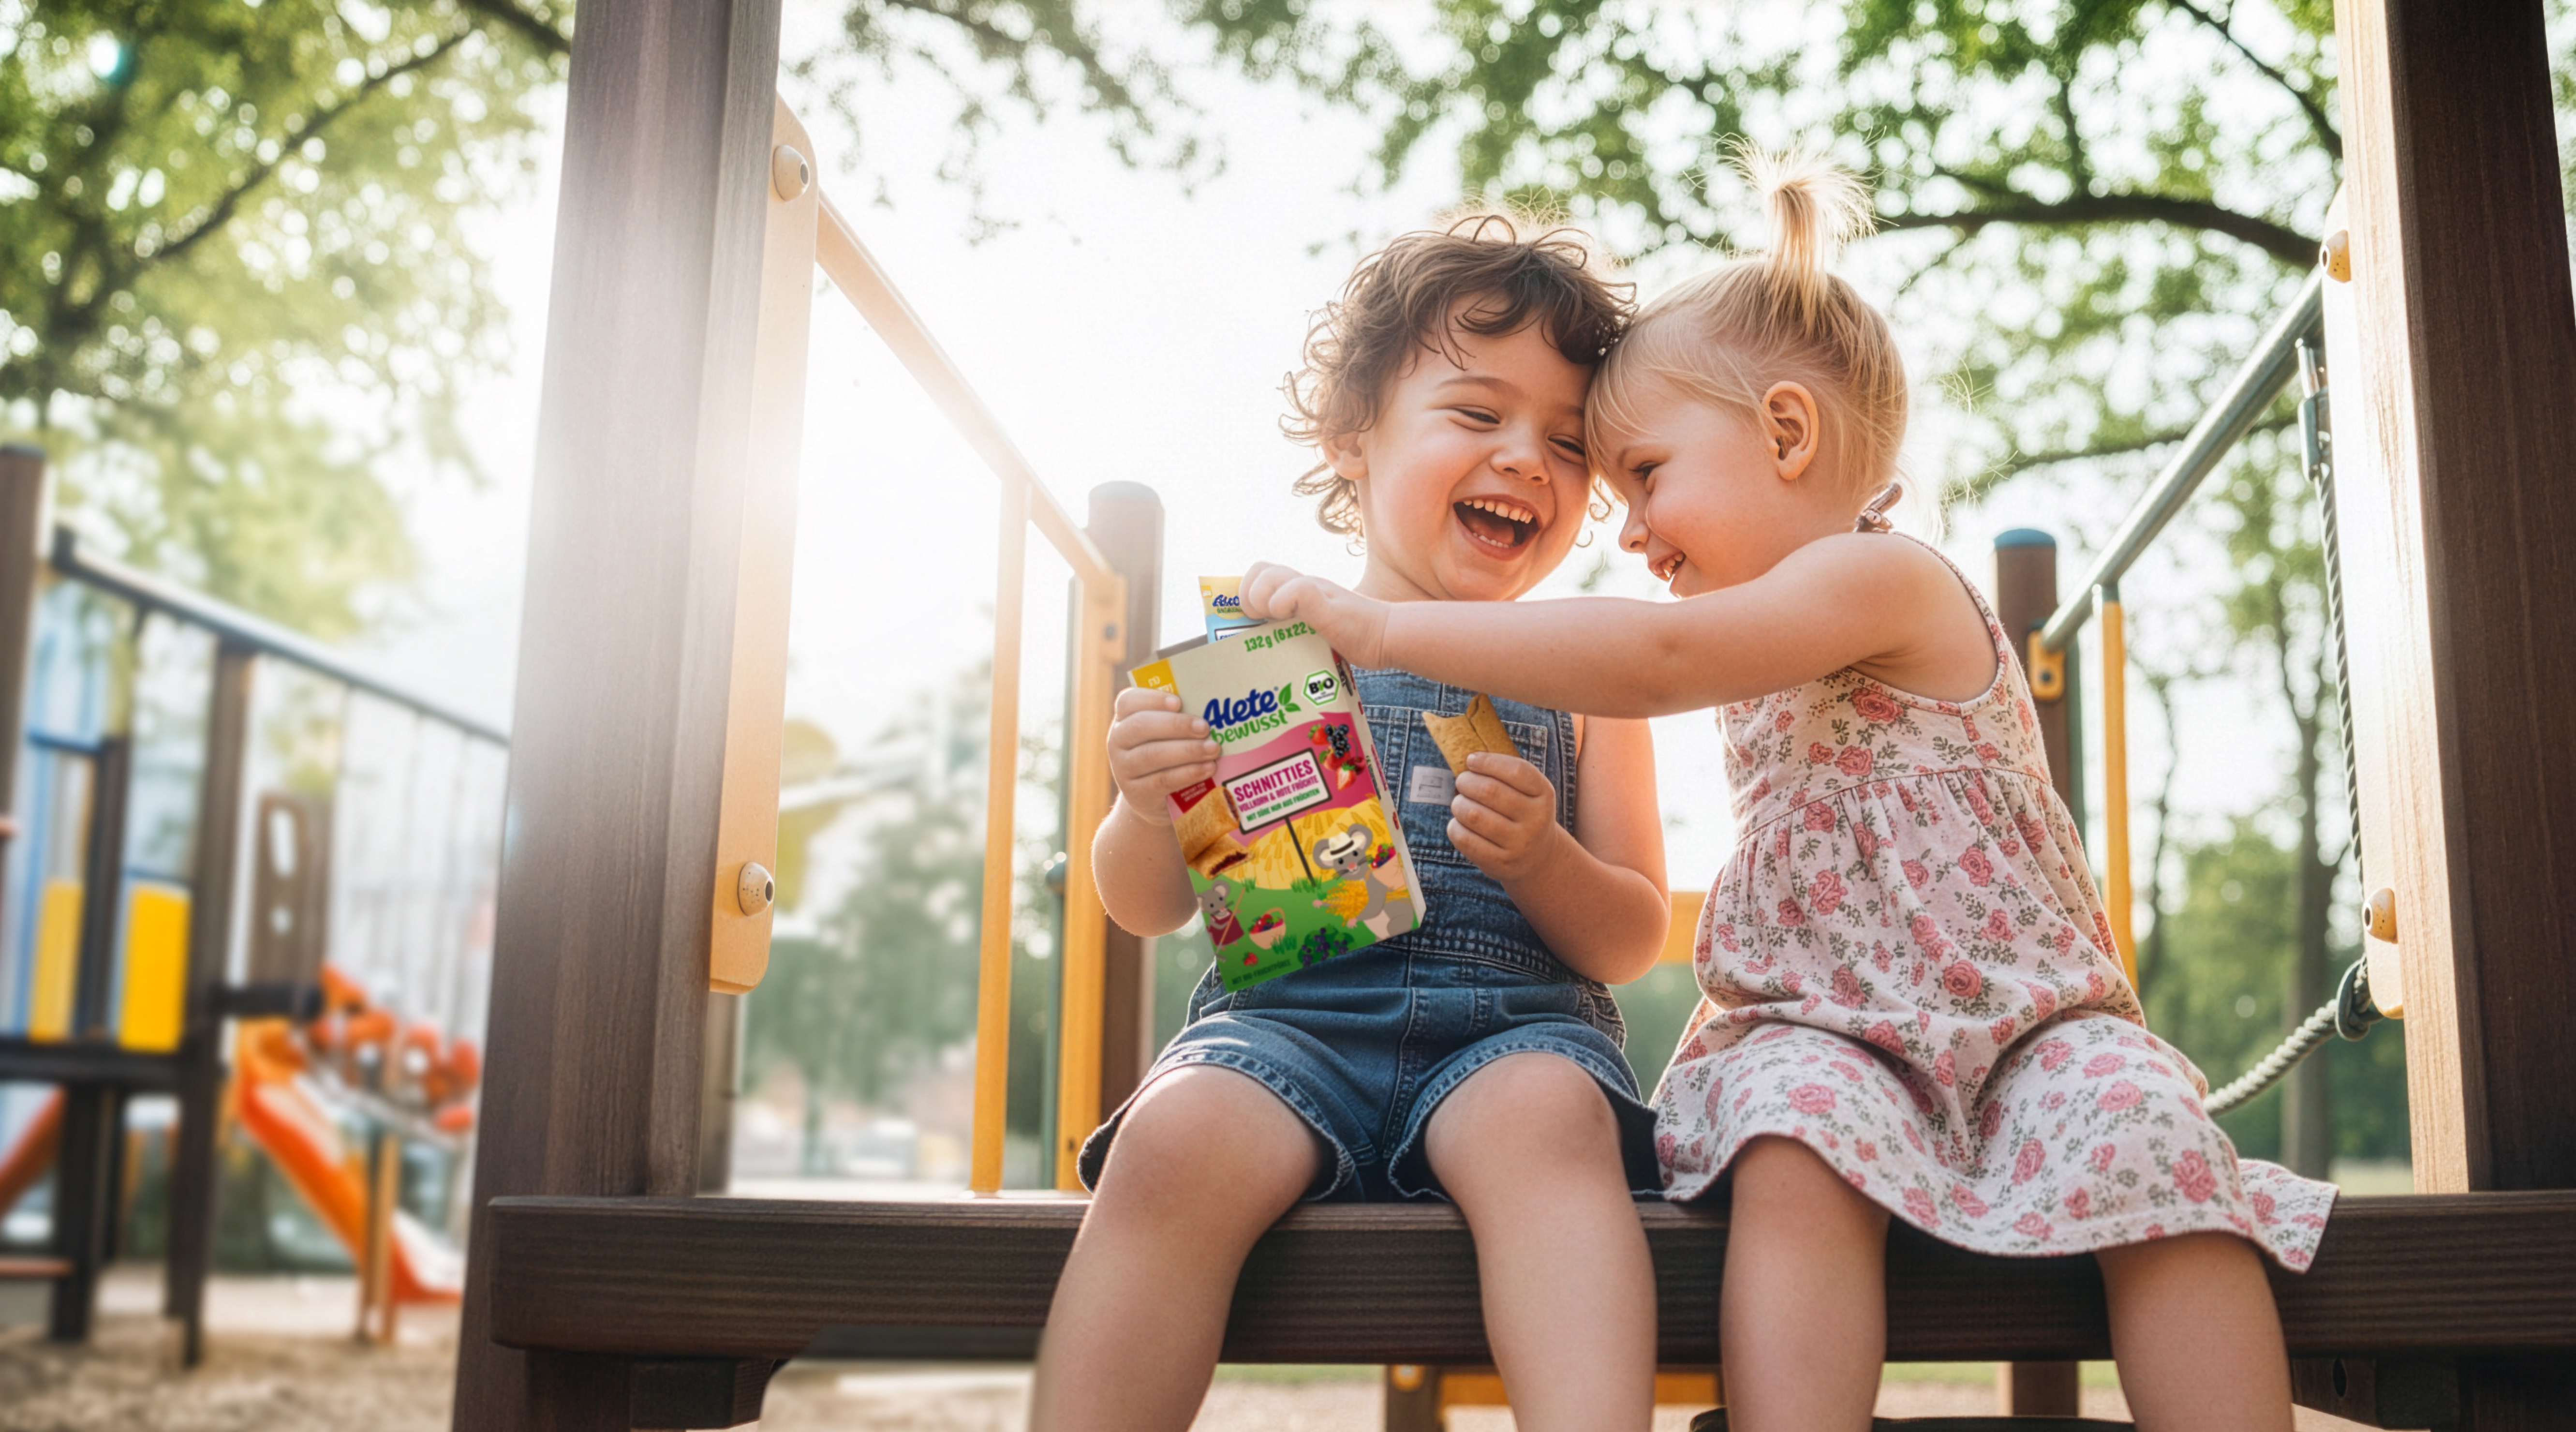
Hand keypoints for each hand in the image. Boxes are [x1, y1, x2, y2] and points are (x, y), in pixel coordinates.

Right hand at [1107, 686, 1219, 825]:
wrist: (1153, 797)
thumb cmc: (1165, 754)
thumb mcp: (1164, 735)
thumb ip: (1178, 720)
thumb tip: (1213, 710)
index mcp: (1124, 719)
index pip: (1128, 701)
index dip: (1152, 699)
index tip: (1178, 702)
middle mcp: (1117, 742)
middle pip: (1141, 726)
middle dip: (1176, 725)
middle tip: (1205, 727)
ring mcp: (1123, 769)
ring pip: (1152, 755)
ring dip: (1187, 750)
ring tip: (1213, 749)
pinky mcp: (1137, 793)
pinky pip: (1162, 780)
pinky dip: (1188, 773)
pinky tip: (1207, 768)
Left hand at [1240, 562, 1390, 667]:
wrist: (1386, 637)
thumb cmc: (1353, 639)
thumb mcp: (1315, 630)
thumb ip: (1295, 630)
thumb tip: (1267, 652)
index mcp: (1298, 590)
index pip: (1260, 573)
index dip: (1246, 592)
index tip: (1252, 619)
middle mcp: (1303, 584)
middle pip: (1259, 568)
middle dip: (1247, 594)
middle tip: (1258, 621)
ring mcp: (1314, 590)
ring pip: (1270, 574)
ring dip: (1261, 598)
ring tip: (1273, 620)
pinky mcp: (1325, 602)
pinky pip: (1295, 591)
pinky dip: (1283, 604)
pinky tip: (1291, 620)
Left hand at [1448, 752, 1565, 884]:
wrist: (1538, 857)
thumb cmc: (1523, 813)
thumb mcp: (1527, 792)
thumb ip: (1505, 774)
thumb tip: (1469, 759)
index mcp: (1545, 794)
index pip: (1517, 771)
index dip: (1489, 762)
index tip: (1471, 760)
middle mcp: (1537, 819)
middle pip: (1490, 791)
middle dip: (1467, 781)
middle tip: (1462, 782)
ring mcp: (1520, 844)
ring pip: (1474, 815)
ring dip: (1459, 804)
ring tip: (1459, 803)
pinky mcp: (1501, 863)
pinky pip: (1466, 839)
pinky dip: (1455, 827)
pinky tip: (1459, 824)